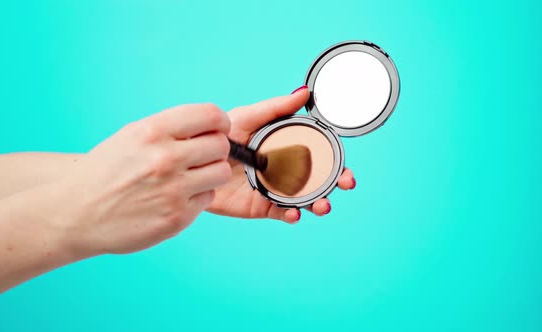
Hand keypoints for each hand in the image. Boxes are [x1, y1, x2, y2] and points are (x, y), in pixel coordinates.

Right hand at [53, 104, 231, 254]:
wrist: (76, 212)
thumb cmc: (106, 171)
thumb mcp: (132, 135)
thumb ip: (172, 129)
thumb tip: (213, 124)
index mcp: (153, 132)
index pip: (210, 115)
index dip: (220, 122)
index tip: (217, 129)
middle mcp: (165, 159)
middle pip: (221, 145)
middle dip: (216, 150)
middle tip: (201, 157)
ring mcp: (173, 190)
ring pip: (222, 172)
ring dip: (211, 174)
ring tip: (191, 177)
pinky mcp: (177, 217)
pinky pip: (208, 198)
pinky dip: (197, 197)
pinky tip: (176, 197)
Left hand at [207, 87, 355, 223]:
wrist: (194, 161)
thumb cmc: (221, 136)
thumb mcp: (248, 117)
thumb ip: (276, 108)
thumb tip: (304, 92)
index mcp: (288, 149)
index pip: (319, 157)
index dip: (336, 164)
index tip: (347, 170)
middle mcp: (286, 171)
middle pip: (319, 181)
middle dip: (336, 185)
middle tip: (345, 185)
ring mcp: (275, 189)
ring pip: (305, 200)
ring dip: (318, 204)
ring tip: (323, 205)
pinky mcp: (261, 206)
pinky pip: (280, 212)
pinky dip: (290, 215)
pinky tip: (293, 213)